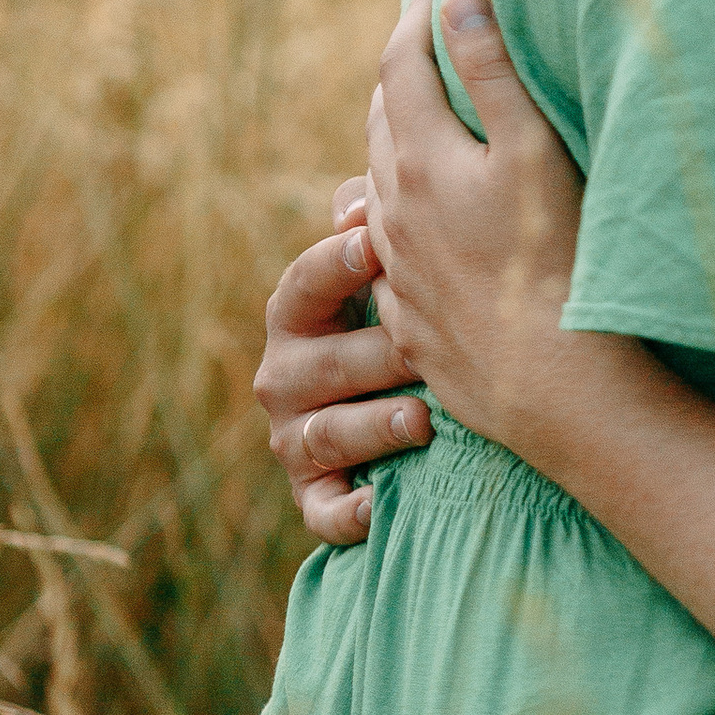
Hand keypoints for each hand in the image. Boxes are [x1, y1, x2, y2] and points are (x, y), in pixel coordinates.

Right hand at [256, 206, 430, 548]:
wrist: (392, 399)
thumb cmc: (394, 310)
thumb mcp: (379, 262)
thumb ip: (369, 222)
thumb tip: (359, 201)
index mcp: (295, 313)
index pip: (302, 283)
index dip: (334, 262)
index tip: (373, 241)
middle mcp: (282, 376)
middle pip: (328, 364)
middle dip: (381, 355)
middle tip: (432, 347)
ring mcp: (294, 439)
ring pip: (326, 435)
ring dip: (373, 429)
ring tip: (423, 422)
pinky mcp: (312, 496)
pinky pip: (324, 512)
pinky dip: (349, 514)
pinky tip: (385, 504)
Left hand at [362, 0, 586, 458]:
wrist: (552, 387)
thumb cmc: (555, 260)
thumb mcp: (533, 150)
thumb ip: (491, 72)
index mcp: (422, 162)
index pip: (401, 68)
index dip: (417, 17)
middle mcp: (395, 213)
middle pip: (383, 124)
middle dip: (401, 74)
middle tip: (425, 41)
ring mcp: (401, 271)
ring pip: (380, 190)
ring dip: (397, 146)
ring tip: (423, 124)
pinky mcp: (413, 321)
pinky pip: (391, 255)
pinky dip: (401, 219)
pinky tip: (422, 228)